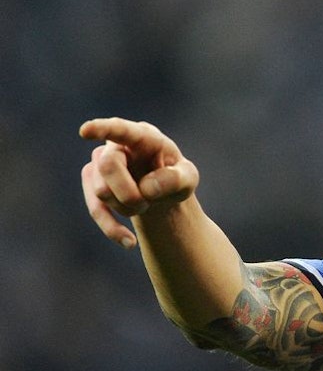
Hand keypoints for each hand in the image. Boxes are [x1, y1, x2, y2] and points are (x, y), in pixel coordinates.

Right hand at [80, 118, 198, 248]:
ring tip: (145, 206)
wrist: (162, 195)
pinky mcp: (92, 184)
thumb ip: (176, 179)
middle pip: (107, 166)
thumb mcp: (188, 179)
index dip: (102, 129)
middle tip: (145, 204)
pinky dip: (112, 227)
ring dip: (126, 207)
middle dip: (127, 192)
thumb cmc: (176, 178)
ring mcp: (100, 164)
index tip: (85, 130)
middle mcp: (117, 146)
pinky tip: (130, 242)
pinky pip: (96, 209)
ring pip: (101, 190)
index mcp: (143, 137)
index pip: (121, 130)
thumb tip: (145, 188)